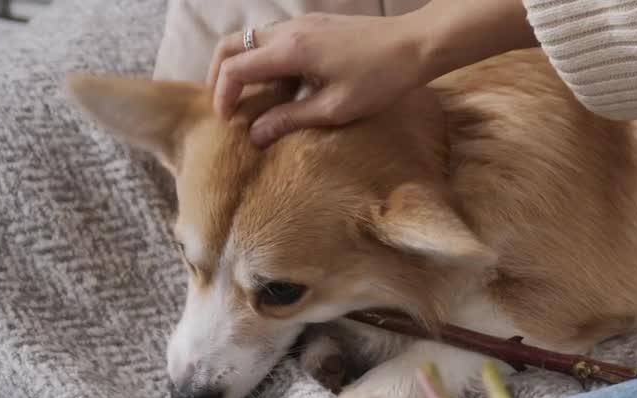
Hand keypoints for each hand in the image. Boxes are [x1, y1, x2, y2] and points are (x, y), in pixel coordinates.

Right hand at [208, 0, 536, 146]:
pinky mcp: (315, 24)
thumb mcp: (335, 108)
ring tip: (252, 99)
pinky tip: (282, 86)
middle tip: (227, 106)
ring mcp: (301, 23)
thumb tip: (257, 135)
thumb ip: (291, 119)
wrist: (415, 45)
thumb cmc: (381, 79)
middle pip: (232, 45)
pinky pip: (275, 38)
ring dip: (243, 66)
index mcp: (290, 50)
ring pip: (252, 39)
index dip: (223, 95)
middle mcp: (289, 30)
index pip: (235, 68)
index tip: (227, 121)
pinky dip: (264, 59)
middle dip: (220, 75)